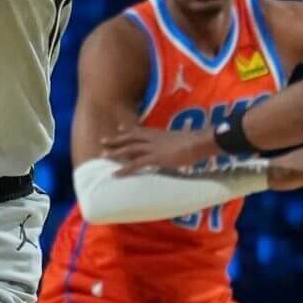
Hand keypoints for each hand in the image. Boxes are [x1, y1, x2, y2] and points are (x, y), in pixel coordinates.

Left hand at [103, 124, 217, 175]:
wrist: (200, 142)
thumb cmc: (198, 143)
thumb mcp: (185, 140)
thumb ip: (179, 144)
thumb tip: (183, 148)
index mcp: (161, 134)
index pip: (142, 130)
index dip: (130, 130)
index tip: (119, 128)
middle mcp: (154, 138)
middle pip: (131, 137)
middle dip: (116, 139)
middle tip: (103, 141)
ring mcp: (153, 147)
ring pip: (129, 149)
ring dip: (115, 152)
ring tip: (102, 156)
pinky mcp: (155, 158)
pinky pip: (135, 164)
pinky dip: (123, 169)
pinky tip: (115, 174)